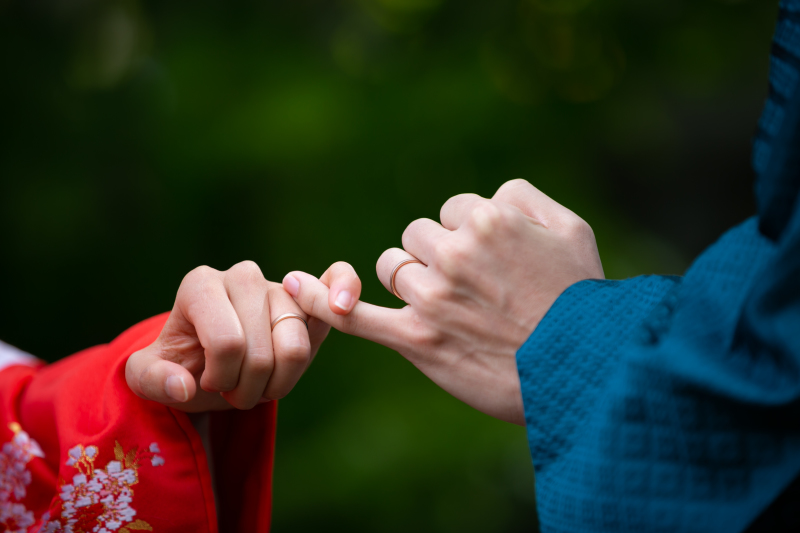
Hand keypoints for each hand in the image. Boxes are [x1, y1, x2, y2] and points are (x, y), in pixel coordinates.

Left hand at [126, 260, 360, 411]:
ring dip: (279, 382)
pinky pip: (337, 280)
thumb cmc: (182, 364)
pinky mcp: (312, 297)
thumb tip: (185, 387)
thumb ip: (154, 382)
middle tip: (233, 389)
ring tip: (258, 381)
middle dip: (247, 388)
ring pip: (296, 347)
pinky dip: (345, 289)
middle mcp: (242, 275)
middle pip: (261, 352)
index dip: (221, 379)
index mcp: (201, 284)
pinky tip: (341, 306)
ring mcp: (281, 284)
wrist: (212, 361)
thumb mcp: (148, 378)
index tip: (207, 381)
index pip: (227, 343)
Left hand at [283, 180, 602, 424]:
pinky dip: (320, 301)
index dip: (468, 237)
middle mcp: (452, 253)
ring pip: (391, 267)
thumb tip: (488, 195)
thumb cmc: (580, 299)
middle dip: (438, 256)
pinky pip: (354, 315)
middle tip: (476, 291)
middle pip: (417, 236)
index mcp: (486, 220)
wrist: (583, 371)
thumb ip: (523, 197)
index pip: (451, 211)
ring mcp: (430, 298)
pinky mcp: (415, 339)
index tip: (493, 265)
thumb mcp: (571, 228)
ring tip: (452, 308)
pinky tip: (293, 285)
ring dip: (412, 281)